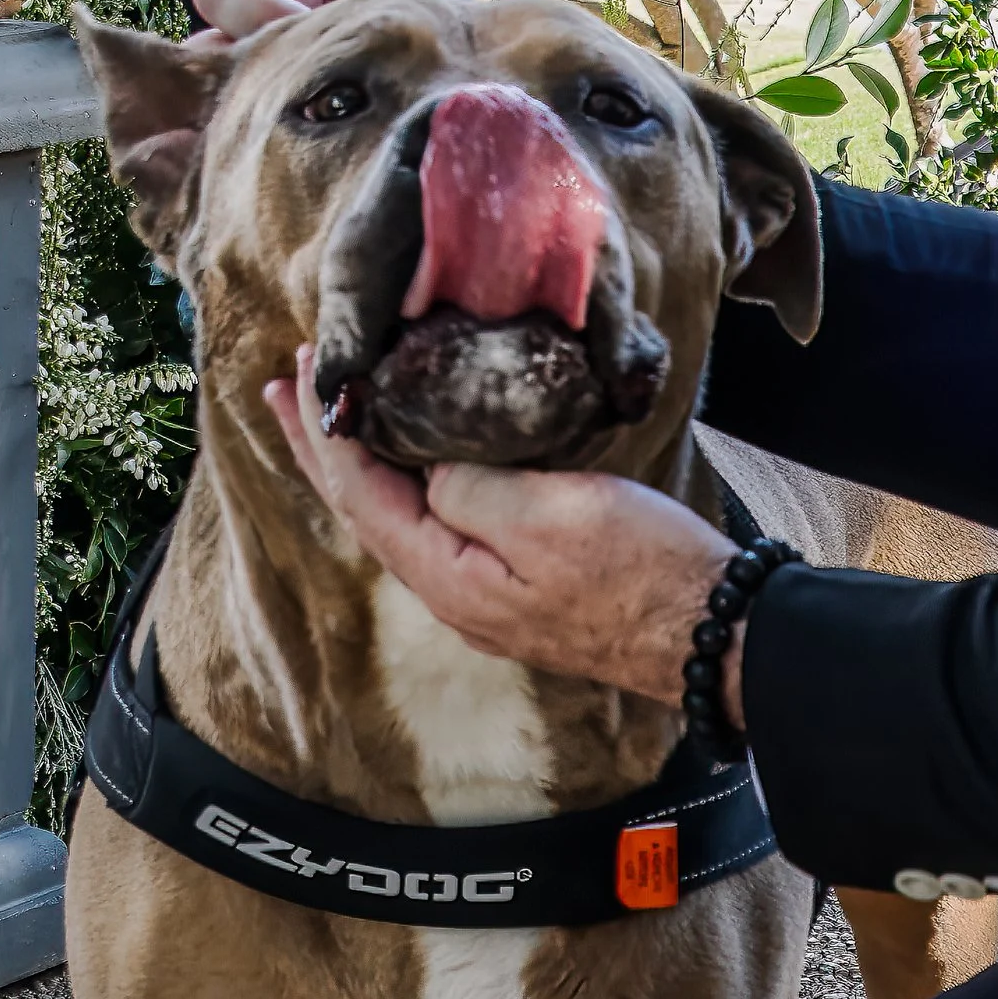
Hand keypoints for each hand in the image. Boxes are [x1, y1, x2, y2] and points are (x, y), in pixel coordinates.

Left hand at [271, 346, 737, 705]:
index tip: (305, 365)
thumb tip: (428, 470)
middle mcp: (453, 592)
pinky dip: (410, 477)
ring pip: (400, 516)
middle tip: (286, 385)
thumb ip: (472, 490)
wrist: (711, 633)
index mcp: (448, 575)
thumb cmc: (643, 572)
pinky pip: (439, 522)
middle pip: (367, 508)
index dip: (326, 426)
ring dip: (363, 459)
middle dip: (325, 444)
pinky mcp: (519, 585)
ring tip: (337, 416)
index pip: (360, 491)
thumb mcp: (552, 516)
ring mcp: (486, 594)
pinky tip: (419, 460)